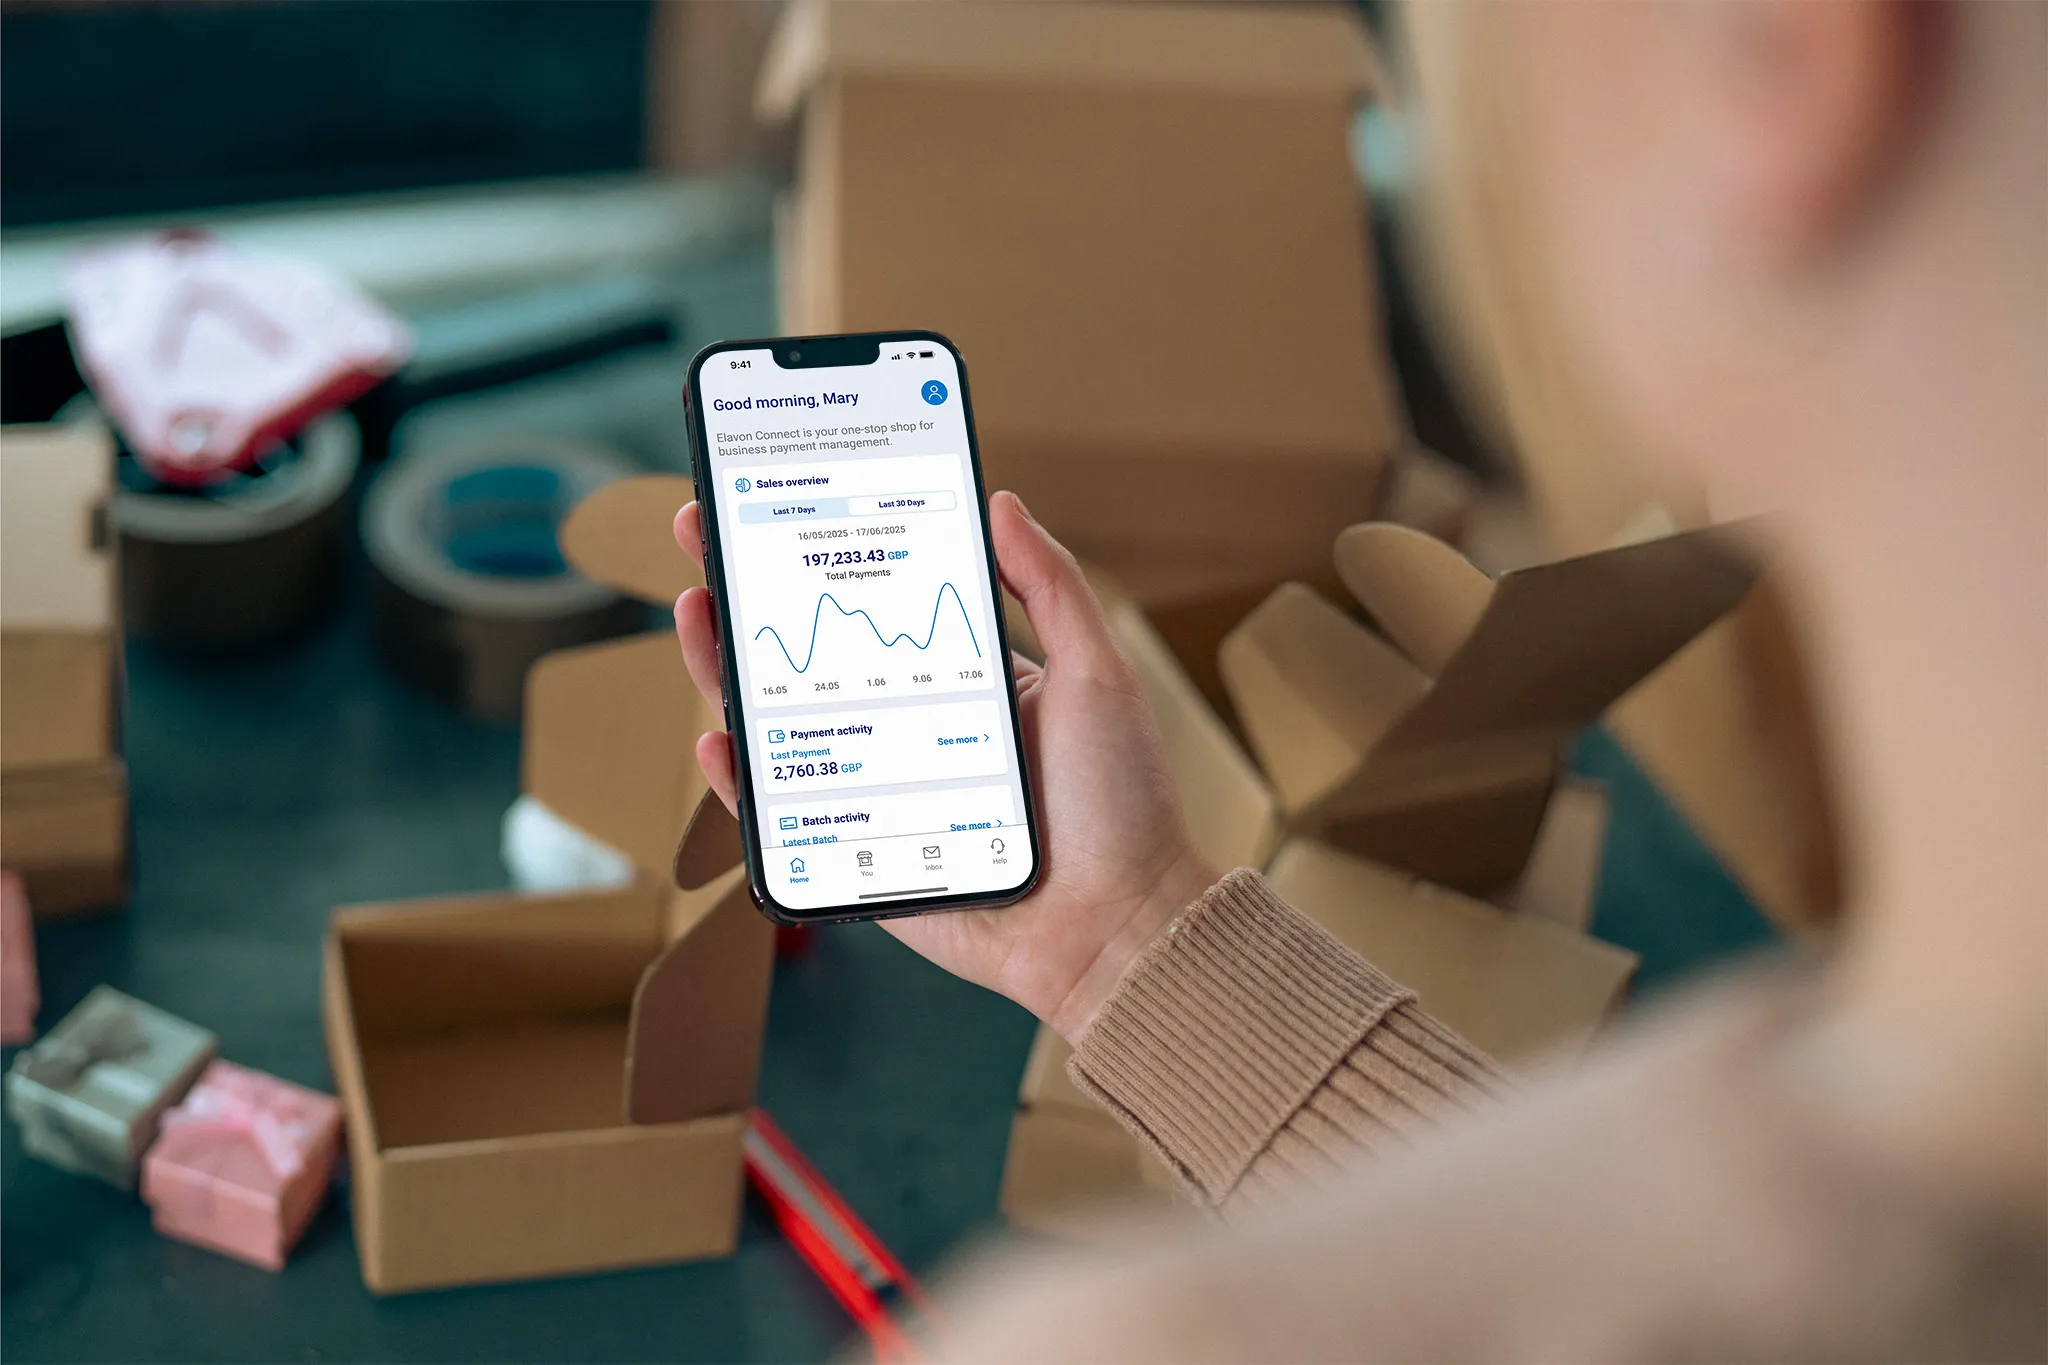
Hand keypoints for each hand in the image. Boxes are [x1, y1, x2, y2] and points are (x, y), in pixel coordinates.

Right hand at [671, 490, 1217, 1041]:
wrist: (1120, 927)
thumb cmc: (1123, 803)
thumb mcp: (1095, 672)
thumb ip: (1050, 586)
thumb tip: (1002, 500)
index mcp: (962, 680)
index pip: (875, 601)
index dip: (823, 553)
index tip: (778, 499)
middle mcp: (910, 728)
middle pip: (807, 653)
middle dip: (747, 592)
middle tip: (702, 530)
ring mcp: (877, 790)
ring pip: (781, 724)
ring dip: (724, 667)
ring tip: (696, 610)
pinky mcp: (858, 854)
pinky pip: (782, 816)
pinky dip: (740, 781)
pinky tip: (718, 736)